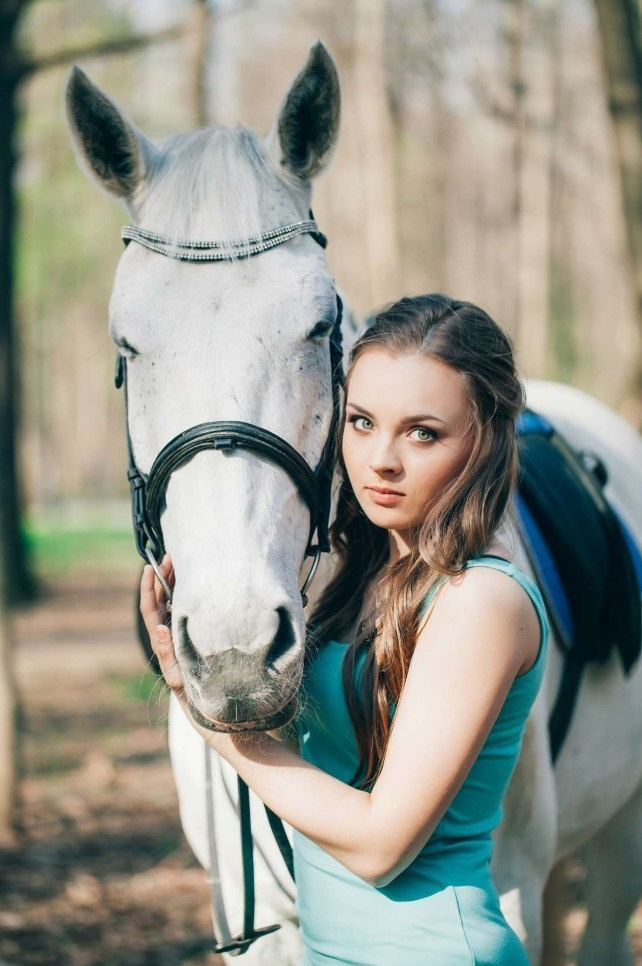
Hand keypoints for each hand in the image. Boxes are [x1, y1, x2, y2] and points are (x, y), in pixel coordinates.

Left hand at [139, 556, 230, 750]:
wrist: (225, 720)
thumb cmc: (203, 704)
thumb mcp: (183, 681)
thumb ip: (169, 656)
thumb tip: (156, 628)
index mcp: (165, 647)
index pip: (151, 611)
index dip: (149, 588)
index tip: (151, 566)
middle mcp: (174, 641)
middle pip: (163, 603)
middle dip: (165, 579)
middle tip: (174, 557)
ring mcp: (189, 641)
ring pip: (178, 607)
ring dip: (179, 585)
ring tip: (187, 565)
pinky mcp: (204, 643)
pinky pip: (195, 615)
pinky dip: (196, 597)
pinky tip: (207, 587)